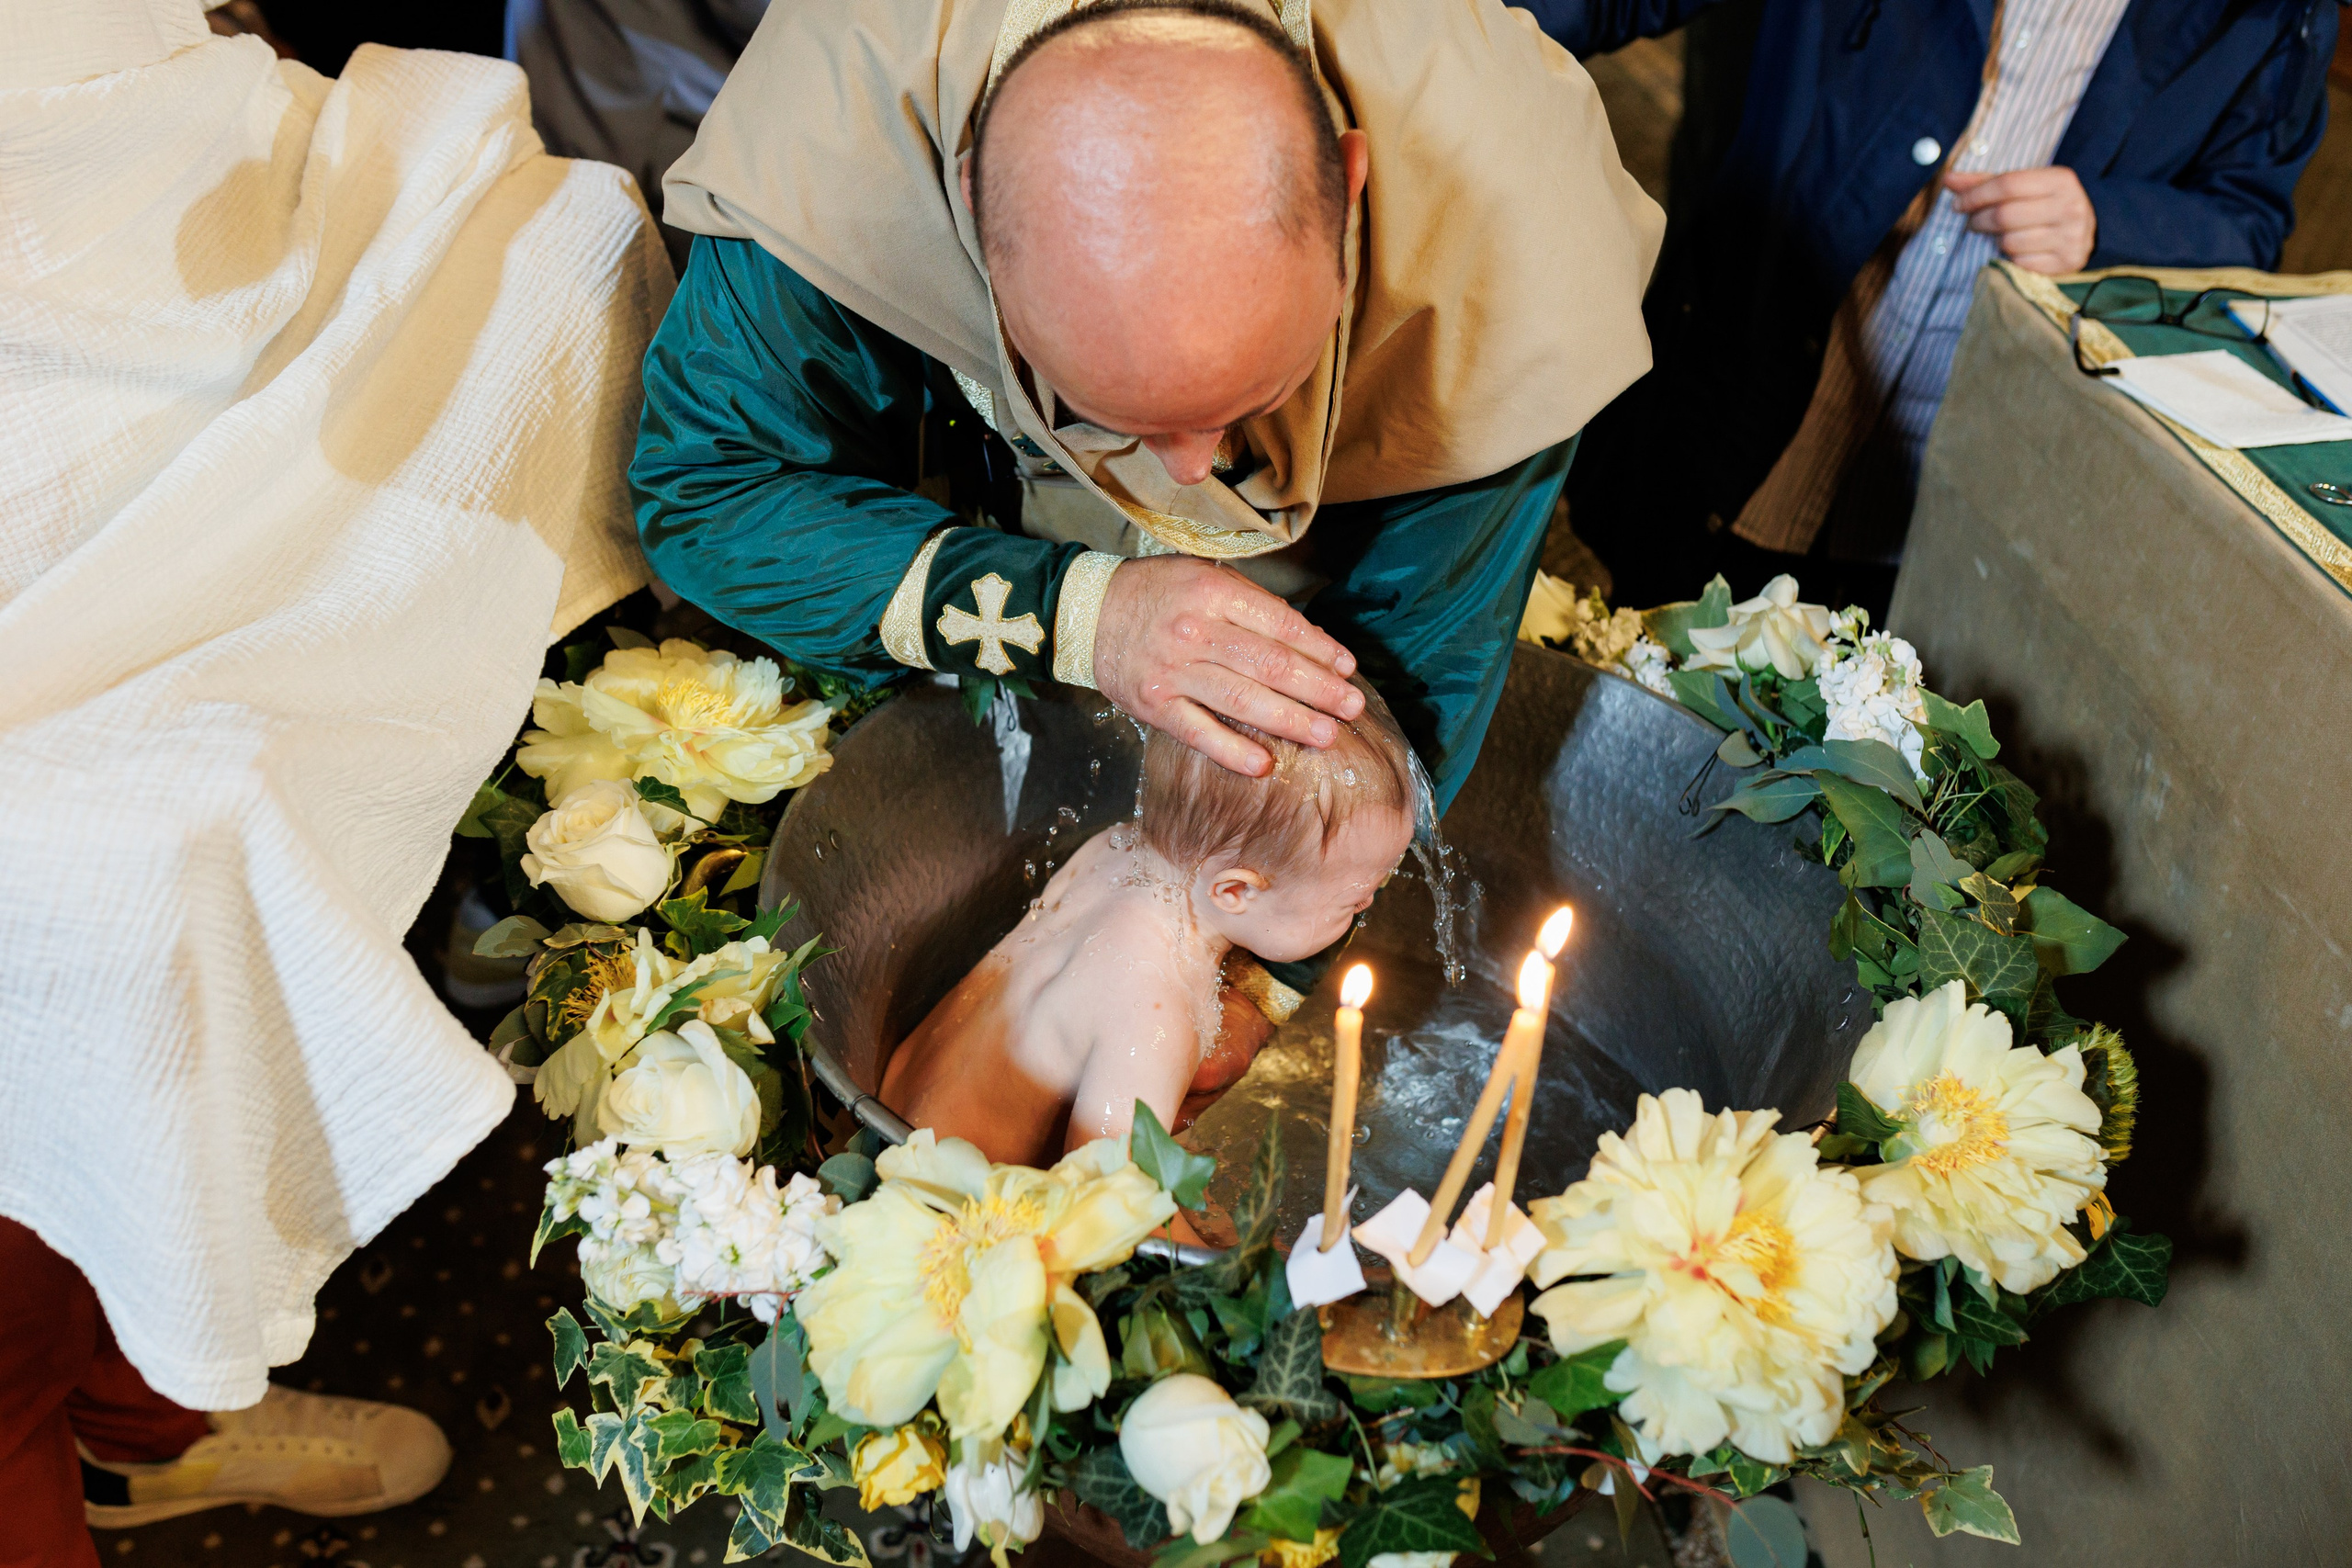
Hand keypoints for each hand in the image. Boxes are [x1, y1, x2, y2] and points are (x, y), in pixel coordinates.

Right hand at [1092, 554, 1363, 775]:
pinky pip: (1199, 733)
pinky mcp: (1155, 706)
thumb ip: (1252, 606)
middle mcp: (1196, 632)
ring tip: (1326, 735)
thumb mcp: (1205, 576)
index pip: (1281, 625)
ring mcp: (1174, 672)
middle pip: (1271, 666)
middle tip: (1353, 708)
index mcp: (1214, 594)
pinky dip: (1232, 752)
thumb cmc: (1157, 592)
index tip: (1347, 668)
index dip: (1320, 649)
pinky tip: (1264, 766)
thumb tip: (1307, 640)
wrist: (1086, 613)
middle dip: (1319, 690)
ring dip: (1291, 722)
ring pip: (1243, 701)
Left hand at [1945, 166, 2095, 273]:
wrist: (2085, 232)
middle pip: (2004, 215)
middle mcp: (2071, 206)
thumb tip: (1948, 179)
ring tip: (1998, 235)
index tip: (1957, 205)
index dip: (1975, 195)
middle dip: (1979, 220)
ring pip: (2010, 242)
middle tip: (1973, 222)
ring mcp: (2071, 236)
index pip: (2007, 184)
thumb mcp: (2022, 187)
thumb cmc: (2043, 205)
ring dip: (1995, 240)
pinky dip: (2011, 258)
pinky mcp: (2067, 262)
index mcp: (2060, 180)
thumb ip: (1985, 182)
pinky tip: (2017, 249)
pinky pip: (2020, 263)